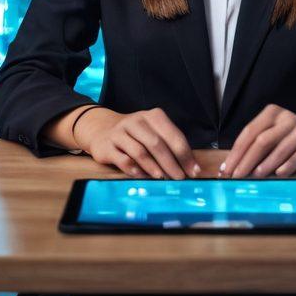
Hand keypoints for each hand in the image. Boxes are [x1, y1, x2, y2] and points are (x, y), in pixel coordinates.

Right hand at [75, 106, 199, 180]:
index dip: (185, 154)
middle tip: (180, 179)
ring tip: (163, 179)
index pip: (172, 135)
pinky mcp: (107, 146)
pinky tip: (143, 177)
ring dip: (154, 167)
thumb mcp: (152, 132)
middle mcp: (136, 121)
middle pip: (157, 143)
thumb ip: (169, 145)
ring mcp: (120, 133)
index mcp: (152, 116)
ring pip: (140, 151)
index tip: (193, 171)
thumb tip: (190, 168)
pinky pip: (123, 160)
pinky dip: (135, 171)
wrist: (101, 129)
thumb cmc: (135, 135)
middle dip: (171, 163)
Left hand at [220, 104, 295, 178]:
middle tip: (236, 177)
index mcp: (271, 113)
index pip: (249, 132)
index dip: (236, 152)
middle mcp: (285, 119)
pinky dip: (285, 167)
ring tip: (253, 178)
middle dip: (246, 161)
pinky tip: (277, 175)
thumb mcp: (274, 133)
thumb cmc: (292, 137)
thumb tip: (234, 166)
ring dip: (264, 166)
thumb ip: (257, 145)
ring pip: (278, 149)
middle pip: (261, 141)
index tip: (226, 169)